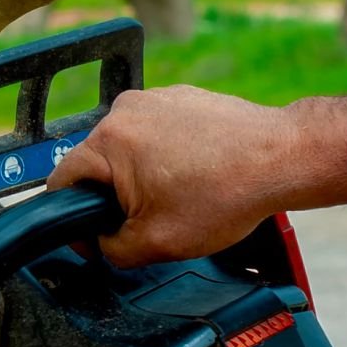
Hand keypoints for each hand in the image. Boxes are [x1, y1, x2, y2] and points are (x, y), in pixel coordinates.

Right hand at [46, 86, 346, 266]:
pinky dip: (169, 155)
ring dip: (142, 174)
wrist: (284, 158)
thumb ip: (111, 249)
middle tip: (151, 219)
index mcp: (108, 141)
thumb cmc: (227, 193)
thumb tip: (99, 244)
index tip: (95, 236)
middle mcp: (125, 110)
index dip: (72, 218)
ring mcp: (154, 99)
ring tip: (182, 194)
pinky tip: (199, 174)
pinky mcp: (181, 97)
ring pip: (128, 148)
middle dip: (115, 195)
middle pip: (97, 164)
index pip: (62, 182)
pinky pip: (158, 132)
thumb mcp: (157, 243)